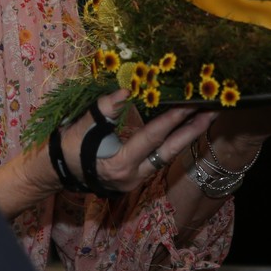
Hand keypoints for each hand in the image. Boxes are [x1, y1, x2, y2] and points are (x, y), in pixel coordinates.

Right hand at [59, 89, 214, 194]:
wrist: (57, 171)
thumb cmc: (68, 146)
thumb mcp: (84, 125)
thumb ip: (106, 107)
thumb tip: (126, 89)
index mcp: (120, 164)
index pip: (152, 138)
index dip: (172, 119)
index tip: (190, 103)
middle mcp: (133, 177)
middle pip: (169, 152)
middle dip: (192, 131)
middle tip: (213, 112)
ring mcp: (136, 181)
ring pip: (167, 157)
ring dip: (185, 137)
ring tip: (204, 117)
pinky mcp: (137, 178)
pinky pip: (159, 159)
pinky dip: (172, 142)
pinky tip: (184, 128)